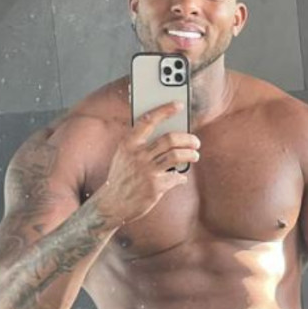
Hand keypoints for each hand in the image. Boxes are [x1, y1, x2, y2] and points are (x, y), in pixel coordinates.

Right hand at [94, 101, 199, 224]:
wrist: (112, 204)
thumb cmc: (122, 177)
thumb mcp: (123, 156)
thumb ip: (140, 144)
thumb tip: (167, 136)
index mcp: (128, 144)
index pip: (148, 120)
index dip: (165, 110)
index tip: (178, 105)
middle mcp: (137, 155)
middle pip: (169, 139)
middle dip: (187, 139)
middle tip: (195, 141)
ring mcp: (147, 171)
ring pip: (176, 156)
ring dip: (190, 154)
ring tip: (195, 155)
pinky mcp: (154, 187)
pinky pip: (176, 177)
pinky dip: (181, 177)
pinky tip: (180, 178)